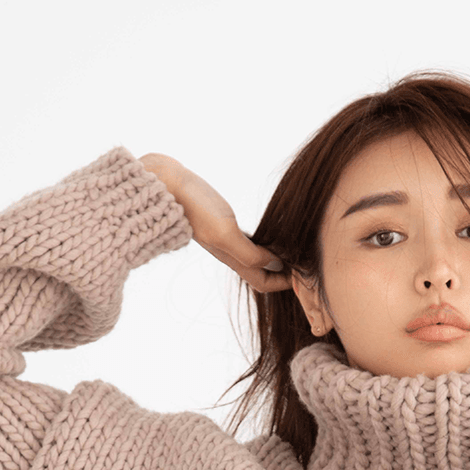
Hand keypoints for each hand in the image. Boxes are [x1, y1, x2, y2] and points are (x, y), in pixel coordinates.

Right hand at [139, 153, 290, 292]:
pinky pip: (247, 240)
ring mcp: (225, 237)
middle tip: (304, 265)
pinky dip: (263, 242)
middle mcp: (230, 252)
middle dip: (282, 275)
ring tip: (293, 250)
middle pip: (260, 274)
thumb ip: (250, 254)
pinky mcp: (221, 221)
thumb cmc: (196, 209)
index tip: (305, 276)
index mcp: (232, 259)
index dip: (284, 284)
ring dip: (274, 258)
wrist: (165, 186)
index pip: (263, 283)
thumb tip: (277, 265)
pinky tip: (271, 231)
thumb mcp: (225, 234)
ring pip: (255, 257)